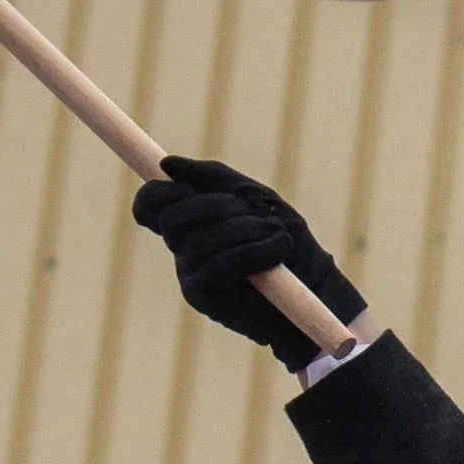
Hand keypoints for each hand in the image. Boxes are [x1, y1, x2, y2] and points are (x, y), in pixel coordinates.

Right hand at [132, 157, 357, 368]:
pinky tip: (277, 251)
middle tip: (251, 210)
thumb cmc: (283, 237)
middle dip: (216, 207)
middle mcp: (183, 248)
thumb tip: (166, 165)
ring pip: (198, 242)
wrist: (313, 285)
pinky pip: (215, 266)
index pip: (149, 204)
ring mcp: (190, 274)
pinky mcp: (203, 298)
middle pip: (171, 219)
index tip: (185, 188)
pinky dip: (251, 253)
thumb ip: (211, 176)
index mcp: (191, 221)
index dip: (159, 192)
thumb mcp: (252, 196)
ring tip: (278, 234)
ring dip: (246, 230)